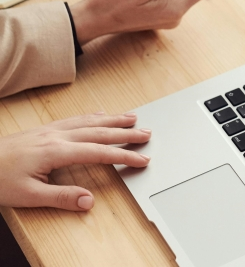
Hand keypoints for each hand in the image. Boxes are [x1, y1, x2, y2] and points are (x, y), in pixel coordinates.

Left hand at [0, 113, 150, 210]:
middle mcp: (58, 136)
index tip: (142, 159)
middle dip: (126, 132)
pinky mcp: (46, 129)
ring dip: (114, 119)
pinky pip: (77, 118)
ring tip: (134, 117)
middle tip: (147, 134)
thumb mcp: (27, 196)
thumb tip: (88, 200)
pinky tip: (101, 114)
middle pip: (100, 131)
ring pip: (90, 121)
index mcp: (57, 151)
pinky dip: (94, 115)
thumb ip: (60, 197)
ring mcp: (52, 130)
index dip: (123, 156)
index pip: (99, 152)